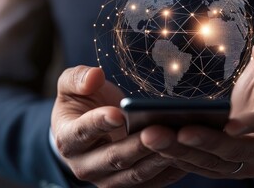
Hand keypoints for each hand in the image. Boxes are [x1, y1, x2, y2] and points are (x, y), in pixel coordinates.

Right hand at [51, 66, 185, 186]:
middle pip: (113, 158)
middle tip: (158, 130)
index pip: (81, 133)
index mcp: (67, 139)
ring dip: (157, 159)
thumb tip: (94, 76)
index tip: (118, 113)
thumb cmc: (83, 104)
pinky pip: (151, 183)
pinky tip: (186, 154)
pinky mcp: (128, 185)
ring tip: (177, 141)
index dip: (99, 123)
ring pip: (134, 174)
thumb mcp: (71, 86)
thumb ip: (77, 78)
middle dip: (137, 145)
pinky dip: (168, 171)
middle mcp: (84, 166)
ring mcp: (107, 180)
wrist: (88, 131)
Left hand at [140, 42, 253, 178]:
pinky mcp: (221, 166)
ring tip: (150, 136)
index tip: (230, 124)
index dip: (251, 124)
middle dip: (200, 142)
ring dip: (179, 151)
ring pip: (209, 163)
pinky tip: (152, 143)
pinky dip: (176, 156)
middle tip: (170, 131)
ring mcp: (240, 163)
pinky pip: (197, 165)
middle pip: (230, 151)